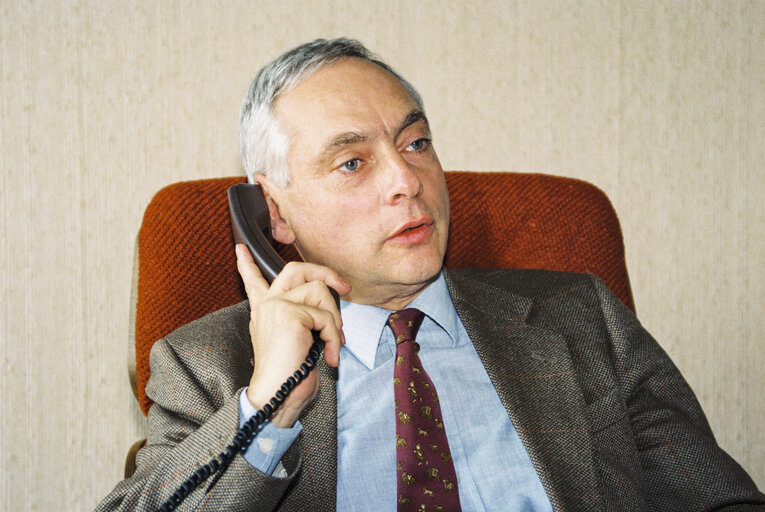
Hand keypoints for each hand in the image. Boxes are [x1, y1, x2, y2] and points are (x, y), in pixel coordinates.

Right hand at [235, 244, 350, 427]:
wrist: (278, 396)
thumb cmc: (290, 376)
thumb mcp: (297, 341)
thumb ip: (303, 320)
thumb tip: (329, 310)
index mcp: (264, 312)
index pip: (254, 282)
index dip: (247, 264)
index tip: (241, 248)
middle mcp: (267, 305)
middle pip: (296, 269)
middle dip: (325, 272)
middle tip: (344, 288)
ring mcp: (276, 306)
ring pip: (319, 291)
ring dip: (335, 319)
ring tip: (333, 343)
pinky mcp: (290, 314)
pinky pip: (326, 316)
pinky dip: (334, 337)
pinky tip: (329, 356)